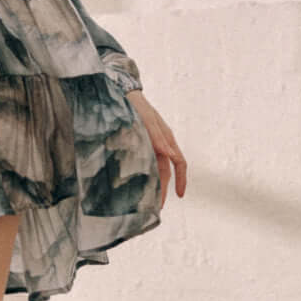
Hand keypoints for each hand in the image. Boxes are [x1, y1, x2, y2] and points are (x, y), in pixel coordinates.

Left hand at [126, 89, 187, 209]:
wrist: (119, 93)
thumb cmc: (135, 104)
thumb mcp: (146, 118)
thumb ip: (157, 135)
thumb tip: (168, 154)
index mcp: (167, 138)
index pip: (179, 163)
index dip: (181, 180)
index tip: (179, 196)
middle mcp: (160, 143)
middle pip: (165, 171)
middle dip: (163, 189)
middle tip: (155, 207)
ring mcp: (148, 144)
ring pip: (153, 169)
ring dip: (152, 185)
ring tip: (146, 201)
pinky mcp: (136, 145)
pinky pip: (142, 164)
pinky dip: (142, 176)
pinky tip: (134, 185)